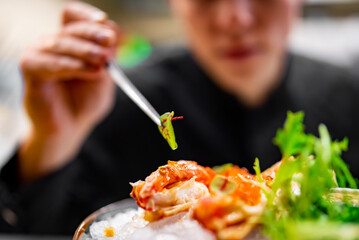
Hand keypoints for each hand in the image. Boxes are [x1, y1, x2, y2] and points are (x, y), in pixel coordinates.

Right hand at [19, 2, 120, 181]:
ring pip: (62, 42)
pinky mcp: (30, 69)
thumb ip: (110, 54)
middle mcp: (53, 43)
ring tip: (104, 63)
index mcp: (71, 40)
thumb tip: (115, 31)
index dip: (88, 15)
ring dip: (86, 51)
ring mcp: (39, 53)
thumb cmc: (86, 100)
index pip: (72, 14)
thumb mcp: (105, 75)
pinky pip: (50, 62)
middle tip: (110, 43)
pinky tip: (92, 72)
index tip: (107, 25)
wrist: (72, 127)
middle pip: (71, 27)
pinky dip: (73, 65)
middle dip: (94, 34)